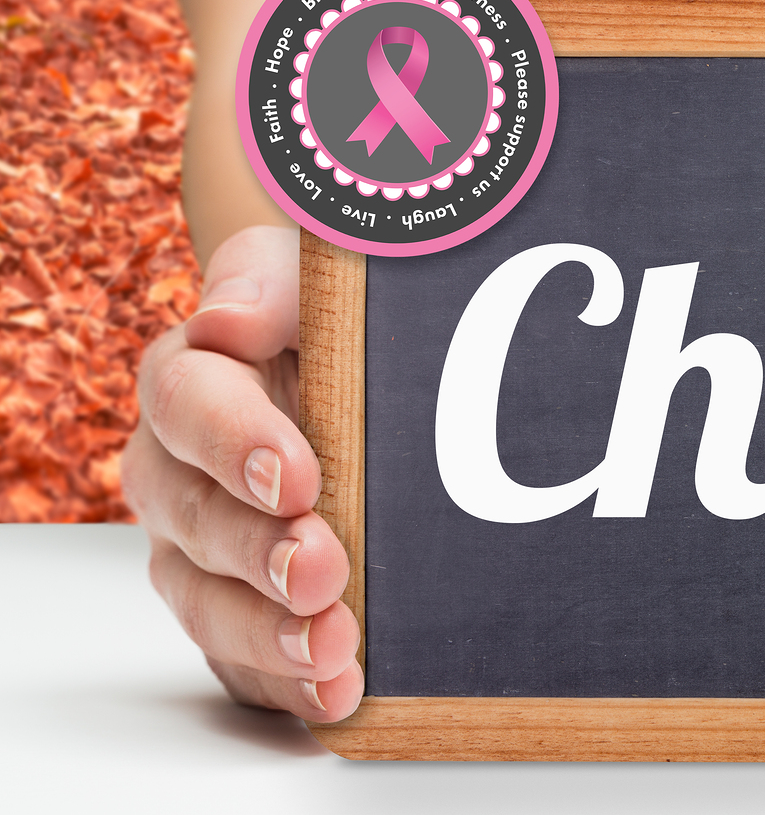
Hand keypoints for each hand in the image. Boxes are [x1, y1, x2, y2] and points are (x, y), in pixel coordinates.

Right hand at [122, 226, 361, 719]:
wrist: (378, 376)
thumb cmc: (338, 319)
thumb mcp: (314, 275)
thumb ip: (270, 284)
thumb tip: (226, 321)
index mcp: (191, 379)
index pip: (187, 404)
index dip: (237, 443)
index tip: (298, 477)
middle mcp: (181, 471)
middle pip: (196, 518)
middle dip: (259, 552)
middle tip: (322, 570)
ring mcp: (204, 550)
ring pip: (207, 600)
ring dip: (268, 632)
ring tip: (333, 649)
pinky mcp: (241, 609)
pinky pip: (244, 660)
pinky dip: (288, 684)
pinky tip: (337, 694)